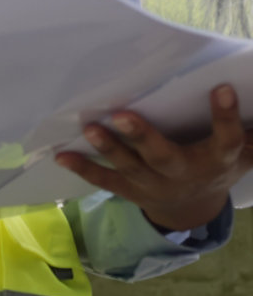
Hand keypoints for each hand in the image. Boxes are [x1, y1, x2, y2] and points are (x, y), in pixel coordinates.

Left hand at [55, 85, 252, 231]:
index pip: (227, 139)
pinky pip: (105, 181)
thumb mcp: (243, 152)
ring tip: (90, 128)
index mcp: (217, 160)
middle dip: (143, 136)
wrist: (194, 208)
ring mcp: (154, 184)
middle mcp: (184, 174)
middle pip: (164, 156)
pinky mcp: (131, 190)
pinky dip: (83, 169)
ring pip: (130, 167)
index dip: (226, 116)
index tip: (222, 89)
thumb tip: (248, 87)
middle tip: (122, 115)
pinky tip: (61, 155)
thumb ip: (248, 130)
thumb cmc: (216, 163)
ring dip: (109, 149)